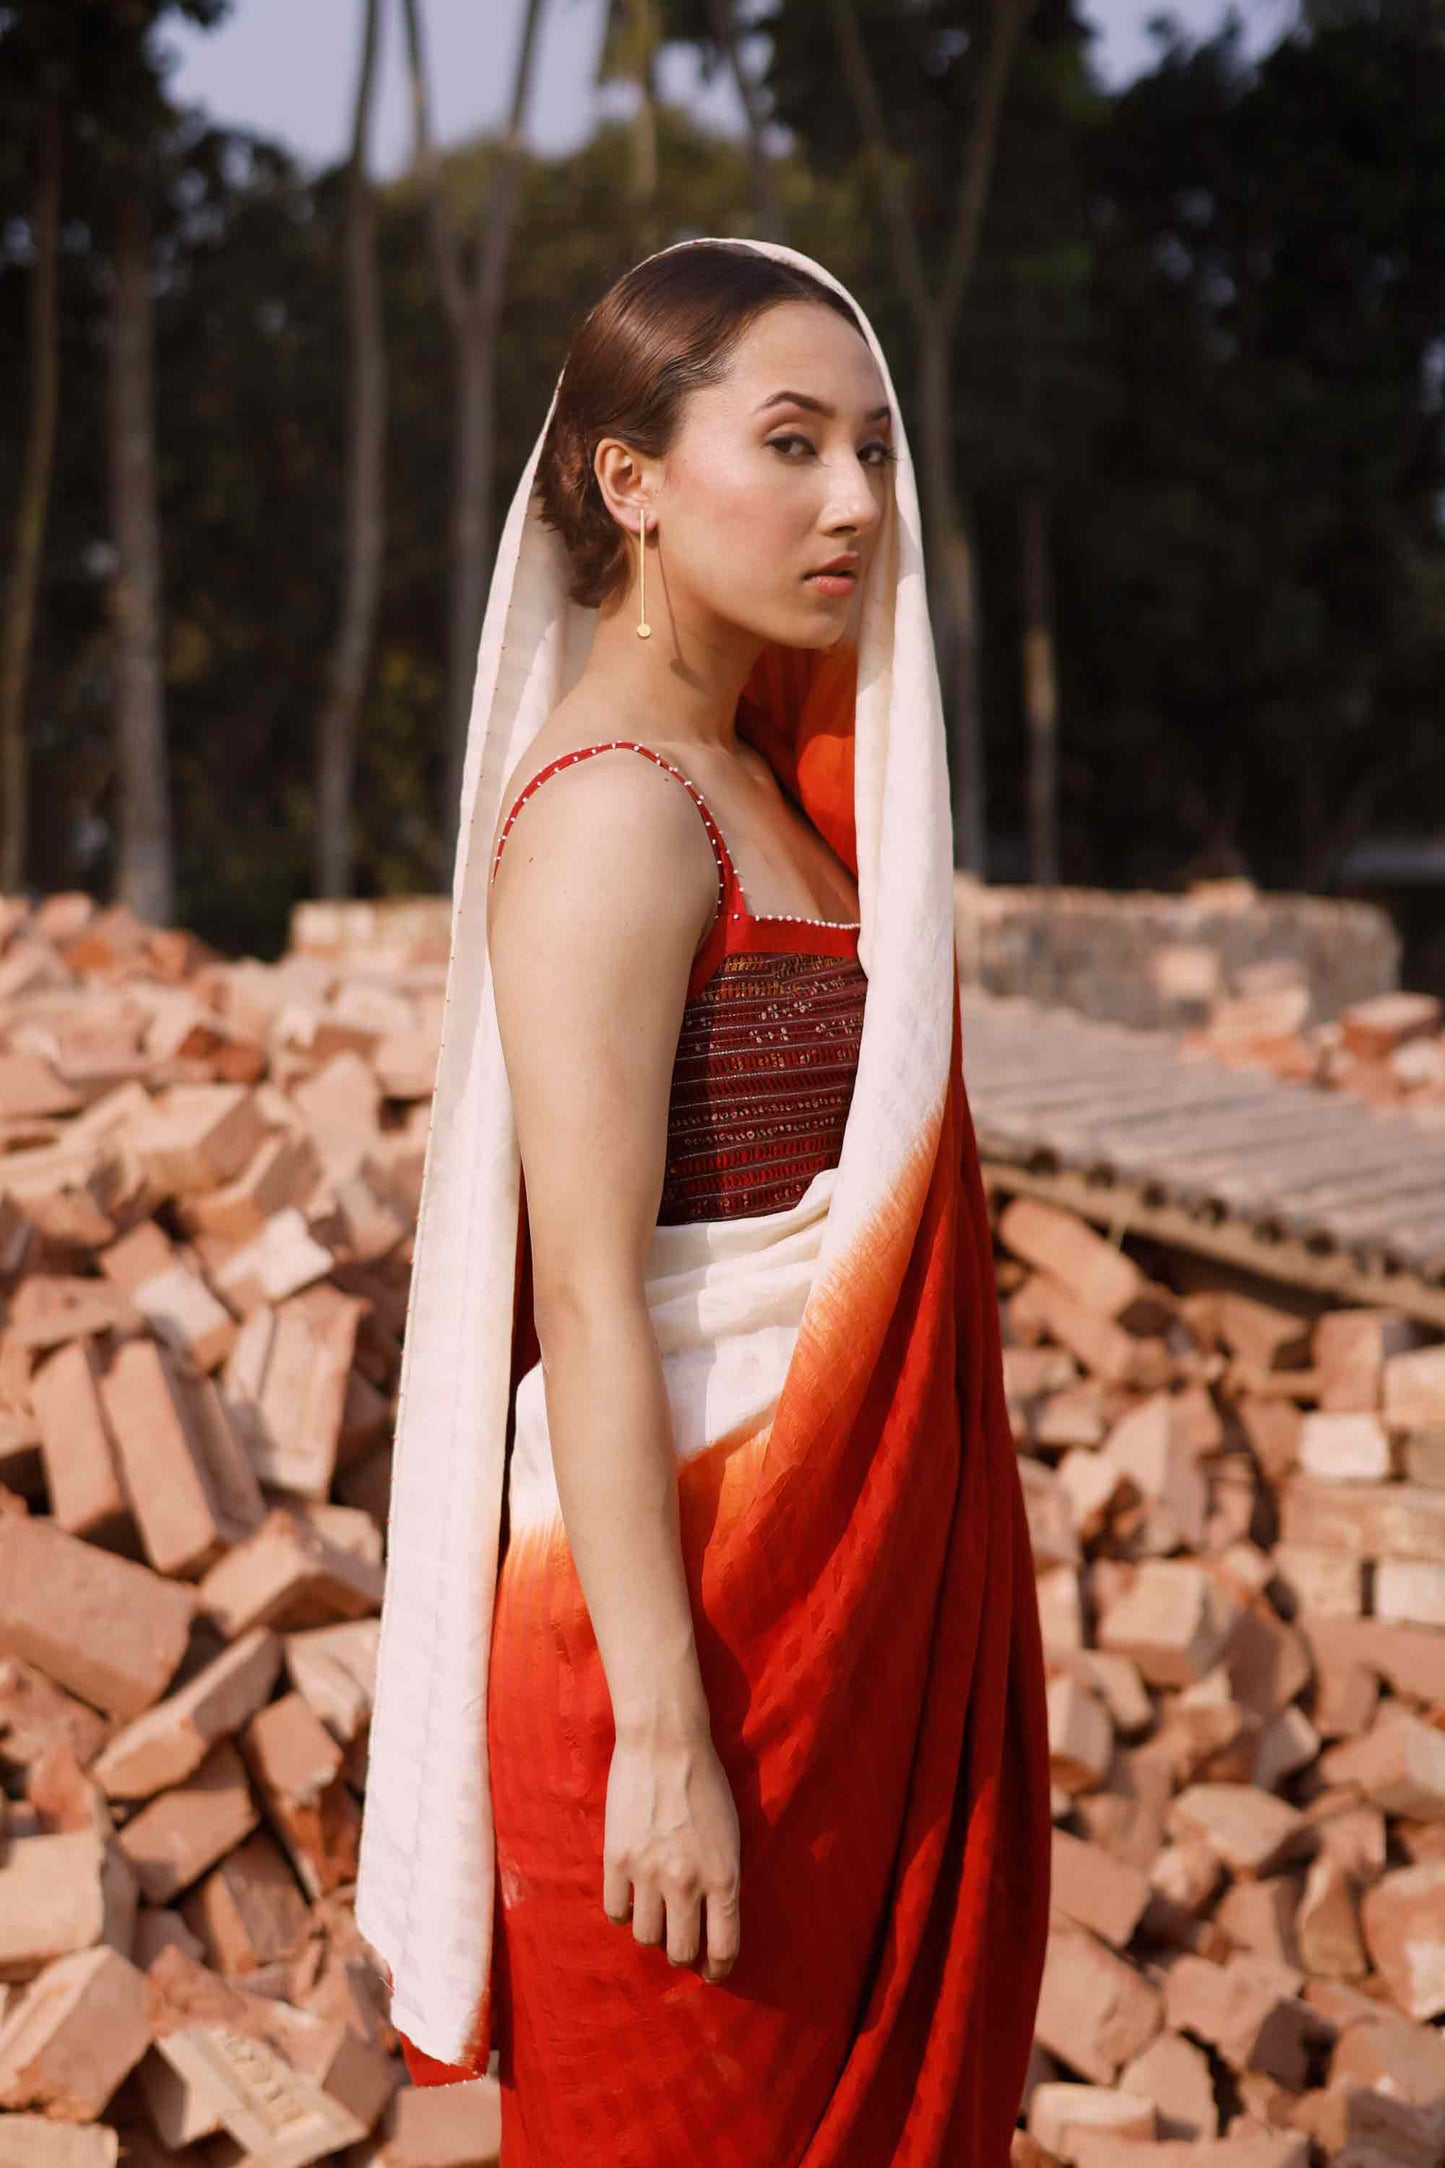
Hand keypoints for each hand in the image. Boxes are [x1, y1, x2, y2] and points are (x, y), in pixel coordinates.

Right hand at [602, 1724, 740, 1982]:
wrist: (666, 1743)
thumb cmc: (707, 1784)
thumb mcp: (731, 1836)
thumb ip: (723, 1881)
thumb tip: (713, 1924)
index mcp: (724, 1877)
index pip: (723, 1948)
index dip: (719, 1970)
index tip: (713, 1972)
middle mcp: (687, 1882)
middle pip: (681, 1952)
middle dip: (684, 1954)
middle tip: (682, 1941)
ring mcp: (648, 1873)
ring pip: (646, 1936)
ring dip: (653, 1930)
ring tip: (655, 1910)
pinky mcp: (616, 1860)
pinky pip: (615, 1912)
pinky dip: (624, 1910)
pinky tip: (631, 1894)